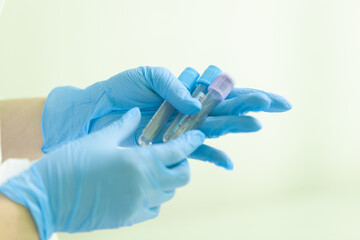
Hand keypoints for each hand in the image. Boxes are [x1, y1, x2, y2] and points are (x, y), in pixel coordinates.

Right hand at [0, 108, 204, 238]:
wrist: (47, 198)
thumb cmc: (70, 164)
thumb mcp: (99, 139)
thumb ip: (123, 126)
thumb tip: (136, 113)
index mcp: (139, 162)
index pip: (178, 151)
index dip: (191, 142)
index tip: (198, 136)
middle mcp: (145, 185)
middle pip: (182, 176)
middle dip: (182, 164)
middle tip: (171, 155)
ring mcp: (138, 205)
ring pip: (170, 193)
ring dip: (168, 180)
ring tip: (154, 170)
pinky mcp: (129, 219)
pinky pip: (155, 208)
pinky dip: (155, 197)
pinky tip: (141, 187)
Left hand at [42, 66, 291, 168]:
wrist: (98, 111)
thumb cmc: (122, 90)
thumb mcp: (148, 76)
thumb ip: (172, 85)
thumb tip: (195, 104)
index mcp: (188, 90)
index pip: (223, 90)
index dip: (246, 93)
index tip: (269, 97)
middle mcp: (190, 110)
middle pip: (227, 109)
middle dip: (252, 106)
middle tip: (277, 105)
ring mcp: (182, 129)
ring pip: (216, 128)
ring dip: (236, 128)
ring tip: (255, 126)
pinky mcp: (171, 145)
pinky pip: (196, 152)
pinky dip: (212, 157)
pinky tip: (227, 163)